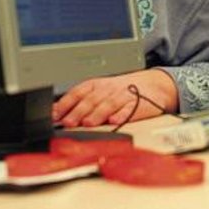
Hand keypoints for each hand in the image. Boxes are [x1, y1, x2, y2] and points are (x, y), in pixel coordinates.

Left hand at [52, 69, 177, 127]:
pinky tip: (115, 121)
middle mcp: (109, 89)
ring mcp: (124, 96)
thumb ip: (79, 102)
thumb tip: (55, 113)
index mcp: (97, 85)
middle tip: (69, 123)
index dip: (66, 103)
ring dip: (97, 114)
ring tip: (89, 123)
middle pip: (92, 100)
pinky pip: (129, 109)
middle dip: (79, 111)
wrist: (153, 85)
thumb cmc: (121, 91)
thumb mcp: (99, 91)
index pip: (78, 92)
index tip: (55, 115)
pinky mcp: (138, 104)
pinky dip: (122, 115)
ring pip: (109, 104)